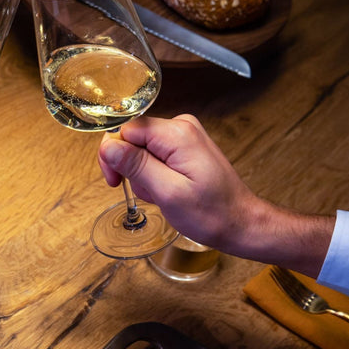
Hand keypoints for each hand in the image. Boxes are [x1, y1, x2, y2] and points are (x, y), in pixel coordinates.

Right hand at [97, 114, 334, 275]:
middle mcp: (181, 126)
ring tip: (163, 195)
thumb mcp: (167, 192)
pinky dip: (154, 176)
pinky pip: (155, 155)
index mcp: (176, 133)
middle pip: (132, 138)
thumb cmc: (211, 213)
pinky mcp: (185, 147)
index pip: (126, 129)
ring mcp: (184, 136)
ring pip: (141, 150)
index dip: (114, 155)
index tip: (115, 182)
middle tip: (147, 193)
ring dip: (144, 176)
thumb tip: (107, 144)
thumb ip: (136, 165)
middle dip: (131, 168)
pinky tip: (167, 190)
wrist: (240, 223)